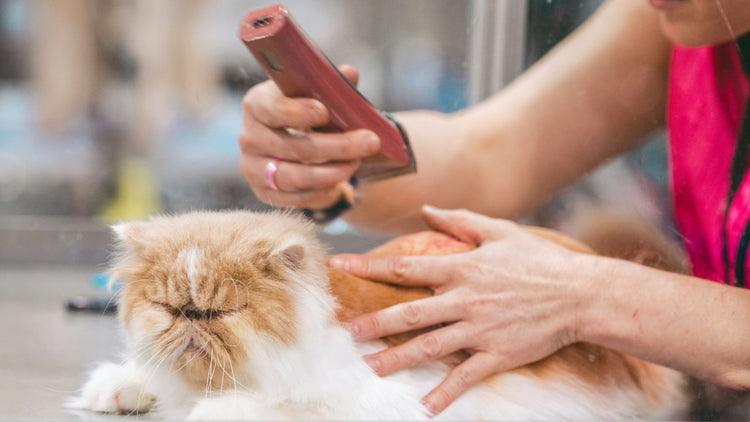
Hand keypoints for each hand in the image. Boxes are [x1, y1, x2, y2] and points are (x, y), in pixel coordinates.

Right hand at [239, 65, 380, 208]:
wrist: (300, 149)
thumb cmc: (311, 116)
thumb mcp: (321, 98)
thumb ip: (333, 87)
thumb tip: (350, 73)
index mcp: (258, 104)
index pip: (270, 108)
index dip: (296, 111)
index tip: (324, 112)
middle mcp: (249, 137)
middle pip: (292, 146)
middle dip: (336, 146)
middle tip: (369, 141)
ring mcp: (253, 168)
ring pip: (294, 176)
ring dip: (332, 172)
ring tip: (357, 163)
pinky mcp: (264, 193)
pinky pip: (295, 198)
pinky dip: (321, 191)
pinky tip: (341, 182)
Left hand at [329, 206, 585, 415]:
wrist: (581, 293)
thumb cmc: (540, 259)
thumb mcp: (500, 231)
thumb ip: (460, 220)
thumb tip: (427, 209)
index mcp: (461, 268)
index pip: (405, 268)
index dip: (369, 265)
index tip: (340, 264)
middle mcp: (464, 299)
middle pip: (409, 313)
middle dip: (374, 323)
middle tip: (346, 332)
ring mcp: (480, 329)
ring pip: (429, 347)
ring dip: (397, 360)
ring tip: (370, 369)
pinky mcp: (497, 353)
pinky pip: (466, 376)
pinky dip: (446, 393)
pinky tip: (426, 408)